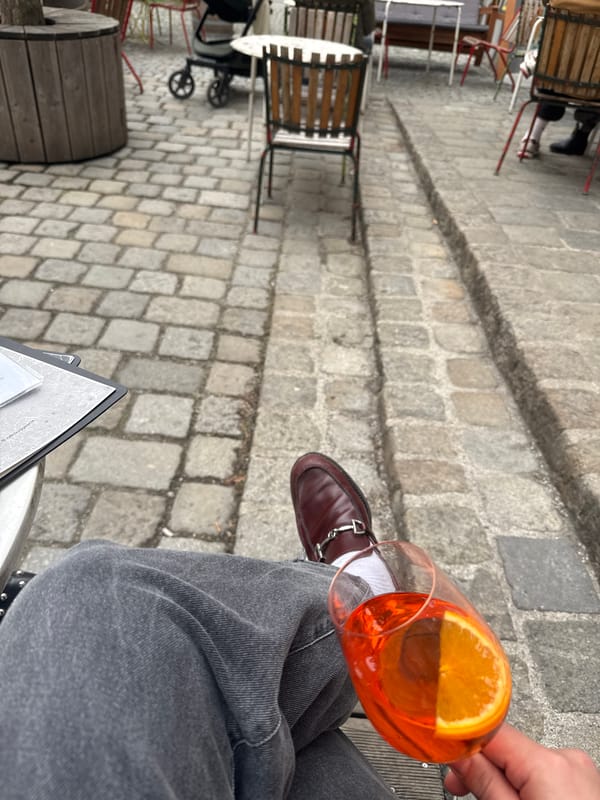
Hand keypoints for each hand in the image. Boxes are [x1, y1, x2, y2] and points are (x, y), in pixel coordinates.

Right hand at [444, 723, 599, 799]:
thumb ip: (483, 782)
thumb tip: (458, 755)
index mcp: (549, 764)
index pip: (491, 731)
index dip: (462, 741)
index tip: (442, 751)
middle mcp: (568, 760)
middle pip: (507, 749)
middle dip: (482, 768)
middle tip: (460, 791)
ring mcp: (581, 773)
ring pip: (526, 764)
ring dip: (504, 781)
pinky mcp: (586, 786)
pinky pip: (545, 777)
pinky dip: (527, 789)